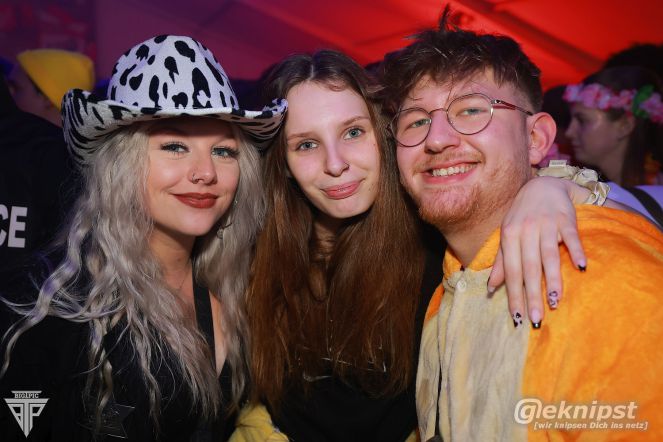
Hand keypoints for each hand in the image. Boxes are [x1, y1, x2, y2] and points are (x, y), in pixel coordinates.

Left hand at [488, 177, 586, 327]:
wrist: (542, 186)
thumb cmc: (521, 216)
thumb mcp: (507, 235)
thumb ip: (502, 262)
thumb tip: (490, 288)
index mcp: (509, 236)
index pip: (511, 272)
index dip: (513, 295)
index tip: (517, 317)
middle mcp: (526, 231)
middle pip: (529, 268)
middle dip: (532, 295)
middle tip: (536, 319)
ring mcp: (546, 225)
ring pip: (549, 256)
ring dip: (553, 279)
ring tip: (555, 301)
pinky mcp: (565, 219)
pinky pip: (571, 237)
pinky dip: (577, 251)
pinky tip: (581, 267)